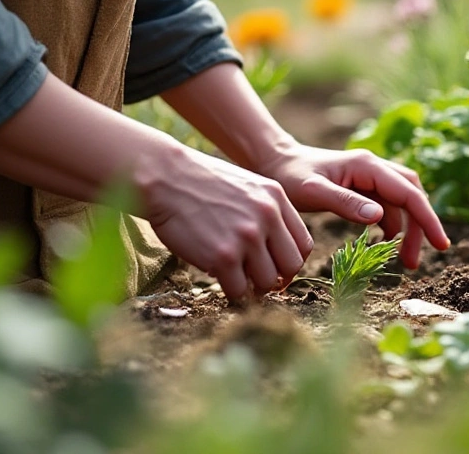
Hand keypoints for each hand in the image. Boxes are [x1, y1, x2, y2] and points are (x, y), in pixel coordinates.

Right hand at [134, 144, 312, 301]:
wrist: (164, 177)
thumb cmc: (201, 184)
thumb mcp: (248, 187)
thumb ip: (268, 213)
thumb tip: (276, 252)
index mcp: (277, 199)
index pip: (303, 244)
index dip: (291, 261)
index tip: (277, 267)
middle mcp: (267, 217)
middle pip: (291, 266)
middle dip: (277, 278)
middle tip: (258, 279)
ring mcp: (246, 237)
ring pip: (267, 282)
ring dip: (253, 286)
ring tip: (236, 277)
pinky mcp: (223, 256)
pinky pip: (239, 291)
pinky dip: (232, 292)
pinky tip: (219, 278)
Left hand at [255, 143, 449, 269]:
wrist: (274, 162)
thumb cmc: (289, 176)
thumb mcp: (313, 192)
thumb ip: (345, 203)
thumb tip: (380, 220)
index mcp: (368, 166)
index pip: (408, 193)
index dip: (427, 219)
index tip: (440, 245)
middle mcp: (375, 168)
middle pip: (412, 195)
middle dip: (422, 226)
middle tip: (419, 260)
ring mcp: (370, 177)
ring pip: (403, 201)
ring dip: (408, 229)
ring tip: (405, 260)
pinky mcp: (364, 186)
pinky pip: (389, 205)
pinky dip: (394, 224)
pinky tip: (386, 243)